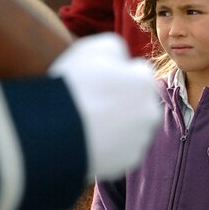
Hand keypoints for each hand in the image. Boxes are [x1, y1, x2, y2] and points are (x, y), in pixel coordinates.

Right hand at [48, 34, 159, 180]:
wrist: (57, 132)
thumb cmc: (73, 86)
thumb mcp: (92, 48)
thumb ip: (116, 48)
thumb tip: (123, 58)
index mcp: (145, 81)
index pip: (138, 73)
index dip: (117, 75)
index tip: (98, 81)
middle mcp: (151, 111)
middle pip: (138, 102)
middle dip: (123, 102)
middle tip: (93, 103)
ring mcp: (141, 138)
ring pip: (132, 127)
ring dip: (118, 124)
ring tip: (88, 123)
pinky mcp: (129, 161)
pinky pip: (121, 150)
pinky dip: (110, 146)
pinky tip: (90, 140)